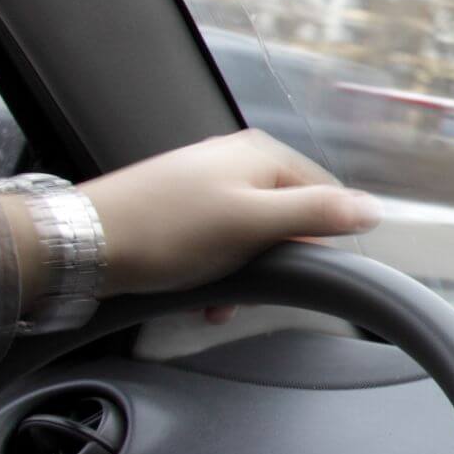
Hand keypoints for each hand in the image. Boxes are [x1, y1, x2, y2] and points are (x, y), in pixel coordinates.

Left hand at [54, 130, 379, 299]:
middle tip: (250, 290)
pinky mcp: (181, 207)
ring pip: (252, 237)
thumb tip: (373, 208)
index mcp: (261, 154)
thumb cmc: (166, 232)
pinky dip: (217, 272)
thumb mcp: (253, 225)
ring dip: (243, 275)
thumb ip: (317, 215)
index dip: (319, 241)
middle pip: (288, 220)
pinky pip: (220, 243)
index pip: (325, 197)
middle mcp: (236, 160)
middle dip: (275, 263)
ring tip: (217, 299)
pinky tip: (200, 294)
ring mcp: (206, 182)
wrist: (81, 243)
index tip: (298, 273)